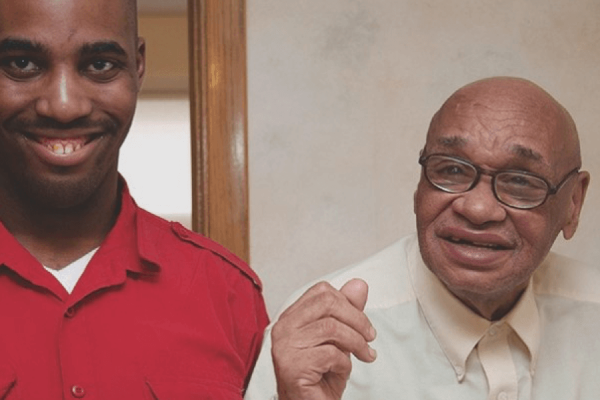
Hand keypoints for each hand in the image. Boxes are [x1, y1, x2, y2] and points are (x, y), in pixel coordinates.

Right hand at [271, 279, 375, 399]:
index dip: (348, 303)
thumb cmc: (321, 377)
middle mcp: (284, 327)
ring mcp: (285, 346)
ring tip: (365, 355)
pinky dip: (344, 364)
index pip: (321, 292)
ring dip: (356, 343)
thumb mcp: (339, 340)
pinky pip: (330, 354)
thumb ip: (347, 311)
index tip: (362, 323)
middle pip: (327, 302)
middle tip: (369, 337)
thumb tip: (359, 284)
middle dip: (357, 319)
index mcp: (291, 317)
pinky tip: (341, 372)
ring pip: (332, 327)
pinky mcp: (292, 366)